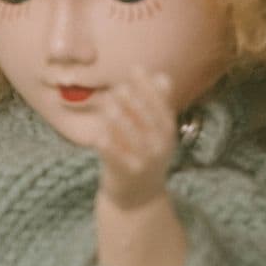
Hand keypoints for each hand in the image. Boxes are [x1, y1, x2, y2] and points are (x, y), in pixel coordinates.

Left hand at [95, 70, 178, 210]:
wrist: (138, 197)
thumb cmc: (142, 154)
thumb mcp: (154, 131)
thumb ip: (157, 104)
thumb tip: (162, 75)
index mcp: (166, 132)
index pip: (160, 104)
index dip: (148, 86)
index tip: (134, 68)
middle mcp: (159, 146)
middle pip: (148, 120)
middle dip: (135, 102)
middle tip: (119, 88)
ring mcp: (144, 161)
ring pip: (132, 138)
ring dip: (120, 121)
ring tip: (108, 106)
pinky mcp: (126, 175)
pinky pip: (116, 158)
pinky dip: (108, 147)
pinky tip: (98, 136)